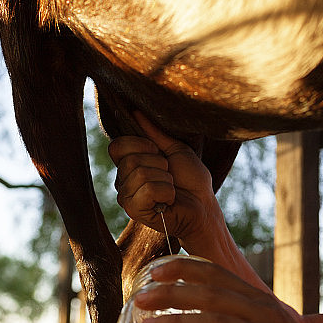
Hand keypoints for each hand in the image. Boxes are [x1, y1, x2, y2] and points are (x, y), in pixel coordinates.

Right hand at [108, 112, 218, 246]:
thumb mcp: (175, 150)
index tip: (158, 152)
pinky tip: (169, 200)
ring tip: (171, 188)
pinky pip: (147, 190)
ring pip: (140, 174)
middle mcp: (123, 181)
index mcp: (129, 165)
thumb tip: (136, 111)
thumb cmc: (191, 180)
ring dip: (165, 179)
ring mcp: (126, 197)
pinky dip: (166, 192)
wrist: (204, 206)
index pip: (117, 145)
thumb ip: (154, 133)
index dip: (140, 144)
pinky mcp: (134, 210)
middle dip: (158, 163)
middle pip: (130, 160)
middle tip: (169, 174)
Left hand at [134, 257, 322, 322]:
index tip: (154, 272)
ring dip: (178, 322)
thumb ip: (233, 316)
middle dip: (171, 294)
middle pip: (211, 295)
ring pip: (218, 322)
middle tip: (139, 299)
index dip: (183, 270)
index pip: (216, 274)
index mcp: (258, 299)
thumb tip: (192, 314)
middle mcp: (262, 313)